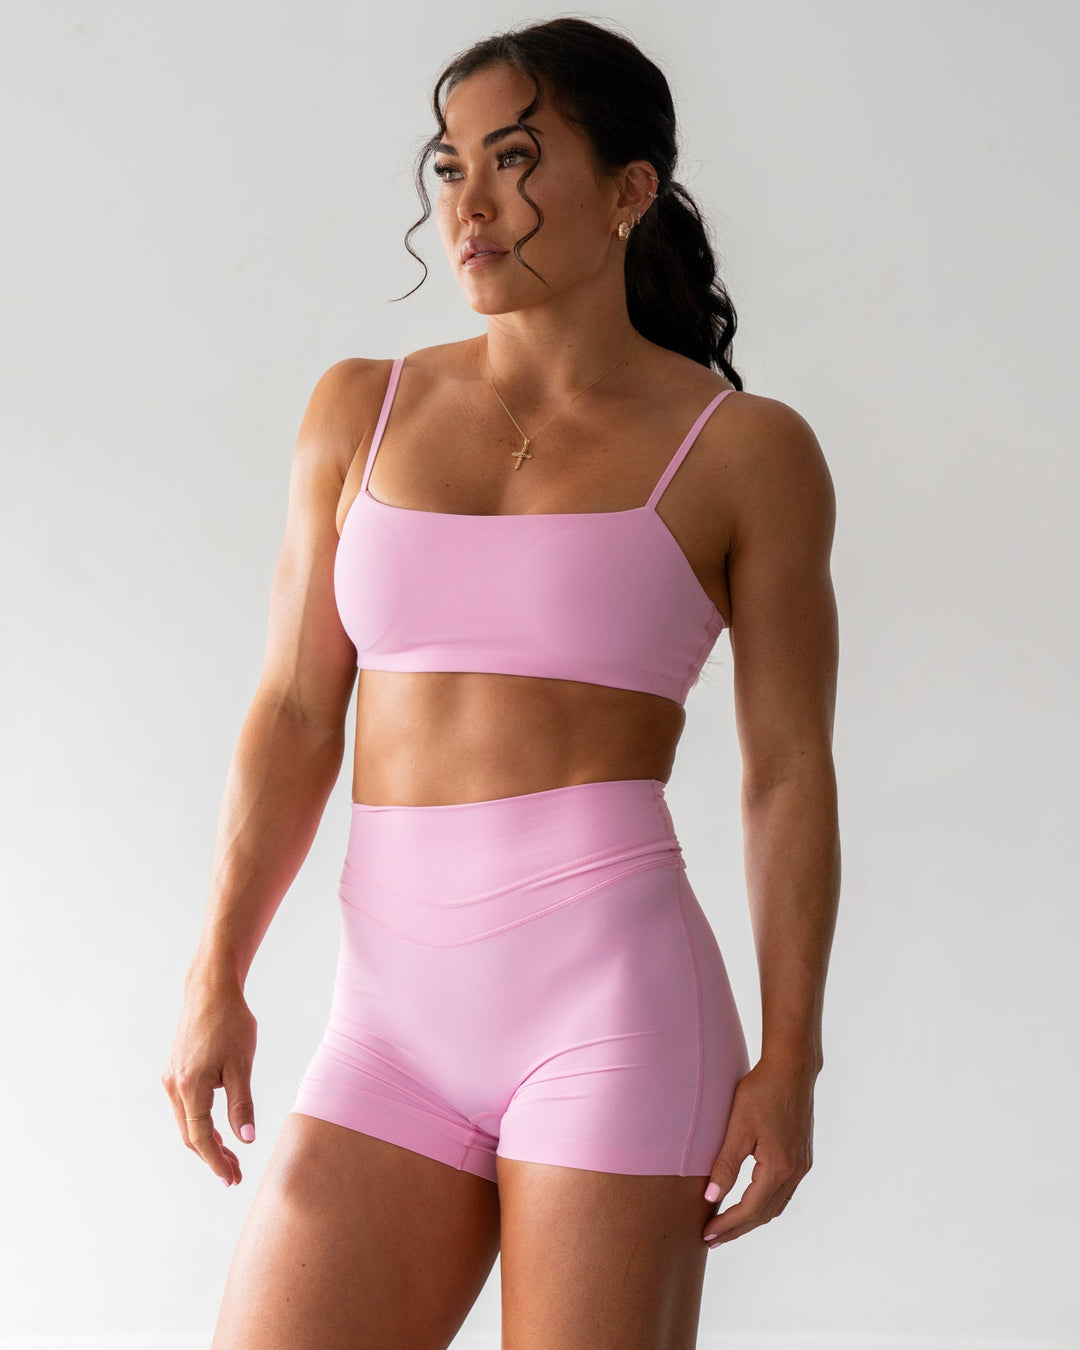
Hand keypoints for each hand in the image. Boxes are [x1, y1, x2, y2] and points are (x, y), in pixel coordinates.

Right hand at [161, 979, 257, 1186]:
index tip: (230, 1179)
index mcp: (190, 1087)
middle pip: (190, 1135)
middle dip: (212, 1157)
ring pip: (186, 1122)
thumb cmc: (231, 1024)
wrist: (210, 992)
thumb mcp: (242, 1065)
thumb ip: (242, 1104)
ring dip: (206, 1142)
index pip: (201, 1137)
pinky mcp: (174, 1071)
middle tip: (234, 1175)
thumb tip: (246, 1139)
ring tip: (230, 1157)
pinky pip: (184, 1108)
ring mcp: (170, 1078)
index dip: (216, 1162)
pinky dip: (200, 1124)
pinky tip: (218, 1130)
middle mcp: (173, 1086)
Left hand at [702, 1054, 816, 1245]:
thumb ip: (725, 1165)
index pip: (750, 1210)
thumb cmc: (762, 1092)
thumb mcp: (738, 1127)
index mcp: (779, 1168)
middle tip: (712, 1239)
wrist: (792, 1069)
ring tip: (727, 1225)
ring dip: (752, 1219)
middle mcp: (795, 1172)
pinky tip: (750, 1201)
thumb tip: (711, 1197)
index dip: (727, 1225)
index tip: (706, 1234)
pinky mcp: (802, 1157)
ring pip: (776, 1205)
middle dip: (738, 1228)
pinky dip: (764, 1203)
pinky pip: (783, 1192)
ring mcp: (802, 1165)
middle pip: (764, 1214)